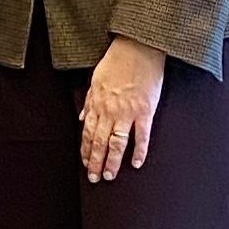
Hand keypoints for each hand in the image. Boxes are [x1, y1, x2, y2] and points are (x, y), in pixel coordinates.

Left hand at [79, 36, 166, 180]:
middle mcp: (109, 111)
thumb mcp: (95, 81)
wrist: (137, 50)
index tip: (85, 164)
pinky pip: (141, 135)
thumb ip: (89, 102)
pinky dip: (139, 151)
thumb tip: (82, 118)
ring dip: (113, 161)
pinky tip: (136, 163)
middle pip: (100, 142)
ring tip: (110, 176)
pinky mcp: (145, 111)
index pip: (88, 134)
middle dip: (95, 162)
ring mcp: (128, 112)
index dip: (85, 151)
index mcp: (96, 104)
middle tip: (95, 178)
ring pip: (117, 143)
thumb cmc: (116, 63)